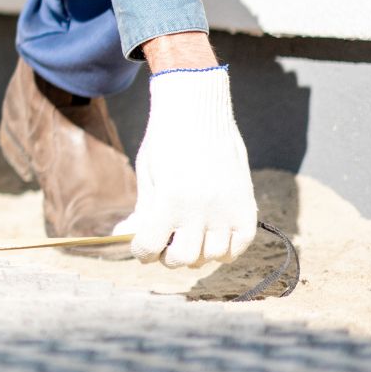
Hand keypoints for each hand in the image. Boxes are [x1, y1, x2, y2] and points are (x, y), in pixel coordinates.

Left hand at [113, 65, 256, 266]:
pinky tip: (211, 235)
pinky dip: (225, 248)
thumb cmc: (165, 141)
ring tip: (189, 236)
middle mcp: (201, 209)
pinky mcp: (247, 206)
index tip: (141, 246)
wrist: (198, 112)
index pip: (150, 247)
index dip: (141, 251)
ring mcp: (227, 209)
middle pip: (183, 259)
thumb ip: (142, 211)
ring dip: (198, 252)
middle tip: (165, 243)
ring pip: (213, 256)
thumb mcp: (147, 175)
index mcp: (169, 200)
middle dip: (169, 256)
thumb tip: (123, 236)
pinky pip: (239, 245)